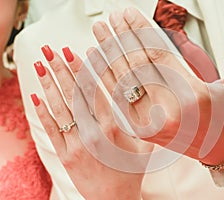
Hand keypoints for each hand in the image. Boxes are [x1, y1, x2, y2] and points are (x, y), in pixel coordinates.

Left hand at [31, 46, 151, 198]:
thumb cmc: (131, 173)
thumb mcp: (145, 147)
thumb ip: (145, 123)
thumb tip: (150, 101)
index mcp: (113, 128)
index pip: (95, 92)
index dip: (84, 70)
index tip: (76, 52)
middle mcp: (92, 133)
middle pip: (74, 94)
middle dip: (62, 69)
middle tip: (53, 49)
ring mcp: (76, 144)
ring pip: (60, 108)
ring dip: (49, 84)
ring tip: (41, 64)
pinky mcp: (65, 155)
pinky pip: (51, 130)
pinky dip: (42, 111)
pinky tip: (36, 95)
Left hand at [90, 8, 223, 174]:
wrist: (217, 147)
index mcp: (190, 97)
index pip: (157, 55)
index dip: (139, 32)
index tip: (126, 13)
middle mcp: (167, 111)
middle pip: (136, 67)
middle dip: (119, 39)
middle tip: (108, 19)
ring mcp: (151, 123)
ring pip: (122, 83)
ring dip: (107, 56)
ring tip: (98, 35)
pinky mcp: (141, 131)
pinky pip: (118, 100)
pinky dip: (105, 80)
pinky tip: (97, 63)